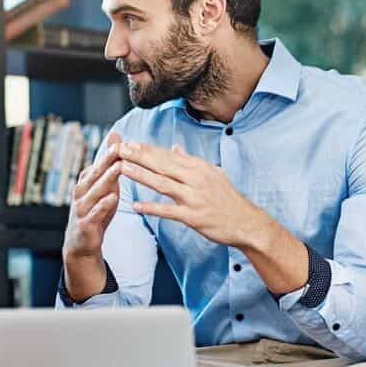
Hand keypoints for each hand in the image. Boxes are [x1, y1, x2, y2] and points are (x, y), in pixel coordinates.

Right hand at [62, 132, 122, 299]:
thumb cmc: (95, 211)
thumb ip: (109, 163)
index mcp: (86, 182)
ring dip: (106, 179)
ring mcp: (82, 209)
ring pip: (95, 192)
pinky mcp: (85, 225)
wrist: (80, 244)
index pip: (99, 165)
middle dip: (107, 161)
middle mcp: (81, 193)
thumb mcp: (103, 186)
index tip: (120, 140)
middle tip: (118, 148)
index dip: (109, 153)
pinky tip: (112, 198)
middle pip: (95, 174)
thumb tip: (116, 136)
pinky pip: (95, 214)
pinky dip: (103, 206)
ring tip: (119, 168)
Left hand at [118, 141, 265, 247]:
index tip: (128, 143)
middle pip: (162, 165)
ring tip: (121, 168)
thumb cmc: (228, 199)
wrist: (247, 223)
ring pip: (162, 184)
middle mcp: (196, 179)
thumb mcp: (213, 174)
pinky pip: (169, 211)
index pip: (167, 155)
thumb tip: (175, 147)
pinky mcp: (194, 217)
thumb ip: (191, 161)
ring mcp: (194, 198)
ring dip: (141, 175)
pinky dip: (152, 208)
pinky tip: (136, 206)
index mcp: (198, 168)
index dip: (146, 149)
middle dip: (138, 156)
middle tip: (118, 149)